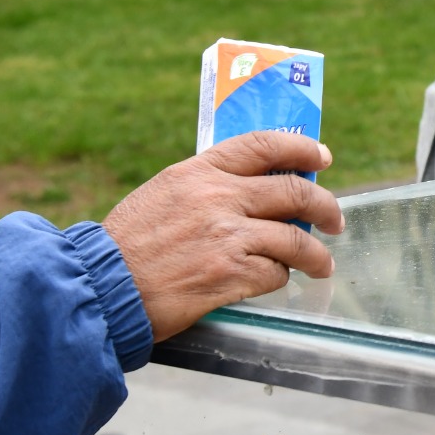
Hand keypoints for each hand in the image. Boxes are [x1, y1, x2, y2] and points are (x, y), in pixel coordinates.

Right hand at [101, 131, 345, 343]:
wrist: (99, 288)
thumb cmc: (126, 245)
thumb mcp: (162, 195)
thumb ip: (206, 188)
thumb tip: (252, 190)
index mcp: (200, 172)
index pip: (264, 145)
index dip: (301, 149)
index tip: (322, 157)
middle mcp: (219, 198)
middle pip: (294, 192)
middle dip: (325, 207)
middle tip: (335, 220)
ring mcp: (226, 236)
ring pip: (295, 239)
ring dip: (316, 255)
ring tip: (322, 265)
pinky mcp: (228, 274)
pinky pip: (274, 274)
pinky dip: (279, 279)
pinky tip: (274, 282)